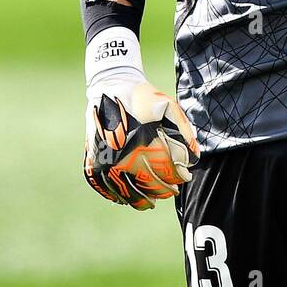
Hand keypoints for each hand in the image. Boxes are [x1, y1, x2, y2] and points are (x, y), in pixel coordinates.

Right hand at [81, 27, 198, 210]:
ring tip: (150, 201)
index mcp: (143, 141)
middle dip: (162, 190)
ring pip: (123, 191)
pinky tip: (124, 199)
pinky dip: (114, 195)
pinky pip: (102, 185)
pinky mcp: (92, 158)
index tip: (184, 178)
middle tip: (171, 191)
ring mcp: (105, 158)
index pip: (165, 170)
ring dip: (139, 199)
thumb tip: (194, 158)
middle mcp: (123, 153)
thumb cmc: (143, 96)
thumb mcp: (168, 106)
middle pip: (146, 185)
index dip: (177, 177)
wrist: (109, 85)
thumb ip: (183, 132)